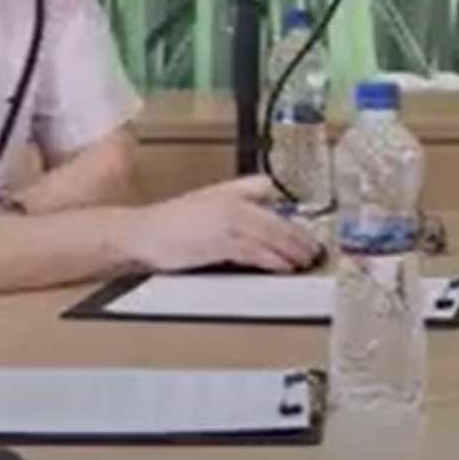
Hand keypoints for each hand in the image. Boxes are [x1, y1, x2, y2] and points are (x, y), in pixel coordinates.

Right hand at [128, 176, 320, 273]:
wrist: (143, 232)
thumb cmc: (174, 222)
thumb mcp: (209, 200)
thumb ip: (238, 198)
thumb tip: (266, 201)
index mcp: (231, 192)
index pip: (271, 202)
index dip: (292, 218)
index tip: (307, 231)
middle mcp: (233, 204)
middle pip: (276, 221)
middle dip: (299, 237)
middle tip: (315, 250)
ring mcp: (227, 223)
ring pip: (269, 236)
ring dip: (291, 251)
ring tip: (305, 261)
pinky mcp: (219, 244)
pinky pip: (253, 252)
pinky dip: (272, 260)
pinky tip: (283, 267)